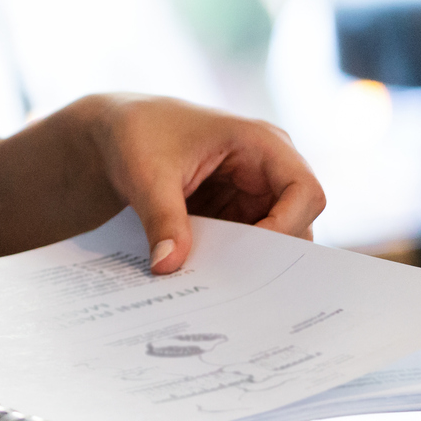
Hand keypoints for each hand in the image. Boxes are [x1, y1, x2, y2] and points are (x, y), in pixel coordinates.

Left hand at [87, 93, 324, 272]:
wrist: (115, 132)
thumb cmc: (138, 134)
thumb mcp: (147, 174)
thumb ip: (162, 219)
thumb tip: (168, 267)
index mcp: (261, 143)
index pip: (305, 192)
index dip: (288, 227)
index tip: (251, 255)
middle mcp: (267, 169)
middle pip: (297, 223)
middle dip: (269, 255)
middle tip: (235, 288)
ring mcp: (253, 193)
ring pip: (272, 242)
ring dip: (246, 263)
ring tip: (213, 286)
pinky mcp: (234, 213)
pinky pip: (244, 247)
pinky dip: (227, 264)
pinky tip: (201, 278)